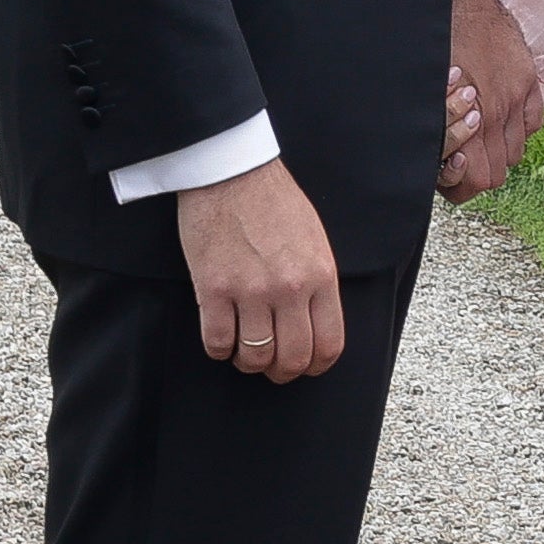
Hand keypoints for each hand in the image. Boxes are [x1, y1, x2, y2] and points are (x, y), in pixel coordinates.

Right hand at [177, 158, 344, 382]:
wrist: (231, 172)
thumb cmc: (273, 201)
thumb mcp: (314, 240)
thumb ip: (318, 282)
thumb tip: (314, 321)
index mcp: (320, 276)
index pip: (329, 344)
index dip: (316, 365)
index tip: (305, 366)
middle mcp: (290, 289)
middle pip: (293, 358)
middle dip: (282, 371)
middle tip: (272, 365)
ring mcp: (251, 290)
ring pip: (255, 356)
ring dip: (249, 363)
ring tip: (243, 351)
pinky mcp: (214, 288)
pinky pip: (217, 341)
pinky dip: (219, 349)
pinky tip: (221, 337)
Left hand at [440, 0, 541, 196]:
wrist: (465, 0)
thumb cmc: (439, 42)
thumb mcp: (429, 91)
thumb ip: (439, 127)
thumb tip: (437, 158)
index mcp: (469, 118)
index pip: (479, 179)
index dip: (463, 186)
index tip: (453, 178)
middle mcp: (497, 113)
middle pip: (499, 173)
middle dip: (480, 172)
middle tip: (464, 162)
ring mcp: (517, 98)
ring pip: (517, 153)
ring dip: (499, 151)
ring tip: (481, 138)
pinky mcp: (529, 83)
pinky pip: (534, 124)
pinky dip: (520, 129)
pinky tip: (502, 118)